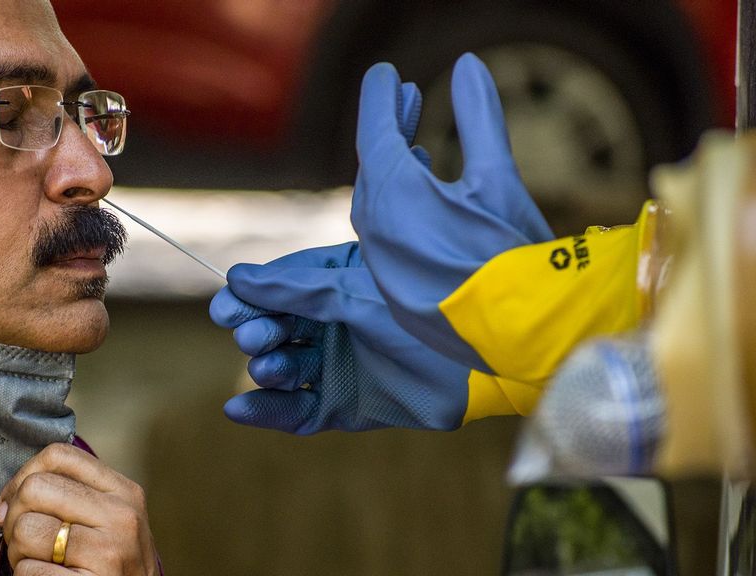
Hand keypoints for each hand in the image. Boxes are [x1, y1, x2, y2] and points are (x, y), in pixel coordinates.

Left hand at [0, 443, 157, 574]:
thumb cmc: (112, 564)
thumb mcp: (109, 519)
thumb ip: (72, 496)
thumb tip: (5, 504)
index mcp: (125, 492)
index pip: (59, 455)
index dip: (23, 476)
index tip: (15, 502)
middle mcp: (122, 516)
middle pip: (35, 488)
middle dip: (16, 517)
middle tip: (26, 540)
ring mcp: (109, 552)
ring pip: (26, 530)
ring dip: (18, 552)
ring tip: (39, 562)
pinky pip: (27, 570)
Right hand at [210, 242, 476, 432]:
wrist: (483, 364)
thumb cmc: (427, 314)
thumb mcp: (355, 293)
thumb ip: (297, 289)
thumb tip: (237, 278)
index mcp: (338, 281)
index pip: (280, 285)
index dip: (250, 296)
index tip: (225, 306)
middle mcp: (334, 321)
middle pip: (277, 326)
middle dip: (260, 330)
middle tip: (253, 335)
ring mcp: (340, 364)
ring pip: (285, 368)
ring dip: (268, 367)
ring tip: (269, 366)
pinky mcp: (346, 405)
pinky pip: (298, 410)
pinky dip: (269, 411)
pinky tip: (240, 408)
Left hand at [350, 54, 552, 372]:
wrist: (524, 339)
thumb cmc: (515, 256)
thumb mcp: (499, 180)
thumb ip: (479, 120)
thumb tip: (468, 66)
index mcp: (393, 196)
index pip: (375, 132)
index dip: (381, 99)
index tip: (386, 75)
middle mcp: (375, 231)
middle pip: (373, 167)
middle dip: (390, 129)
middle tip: (408, 97)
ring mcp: (380, 265)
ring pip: (377, 204)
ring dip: (394, 169)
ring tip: (417, 143)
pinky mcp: (395, 292)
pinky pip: (384, 237)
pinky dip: (397, 208)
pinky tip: (420, 200)